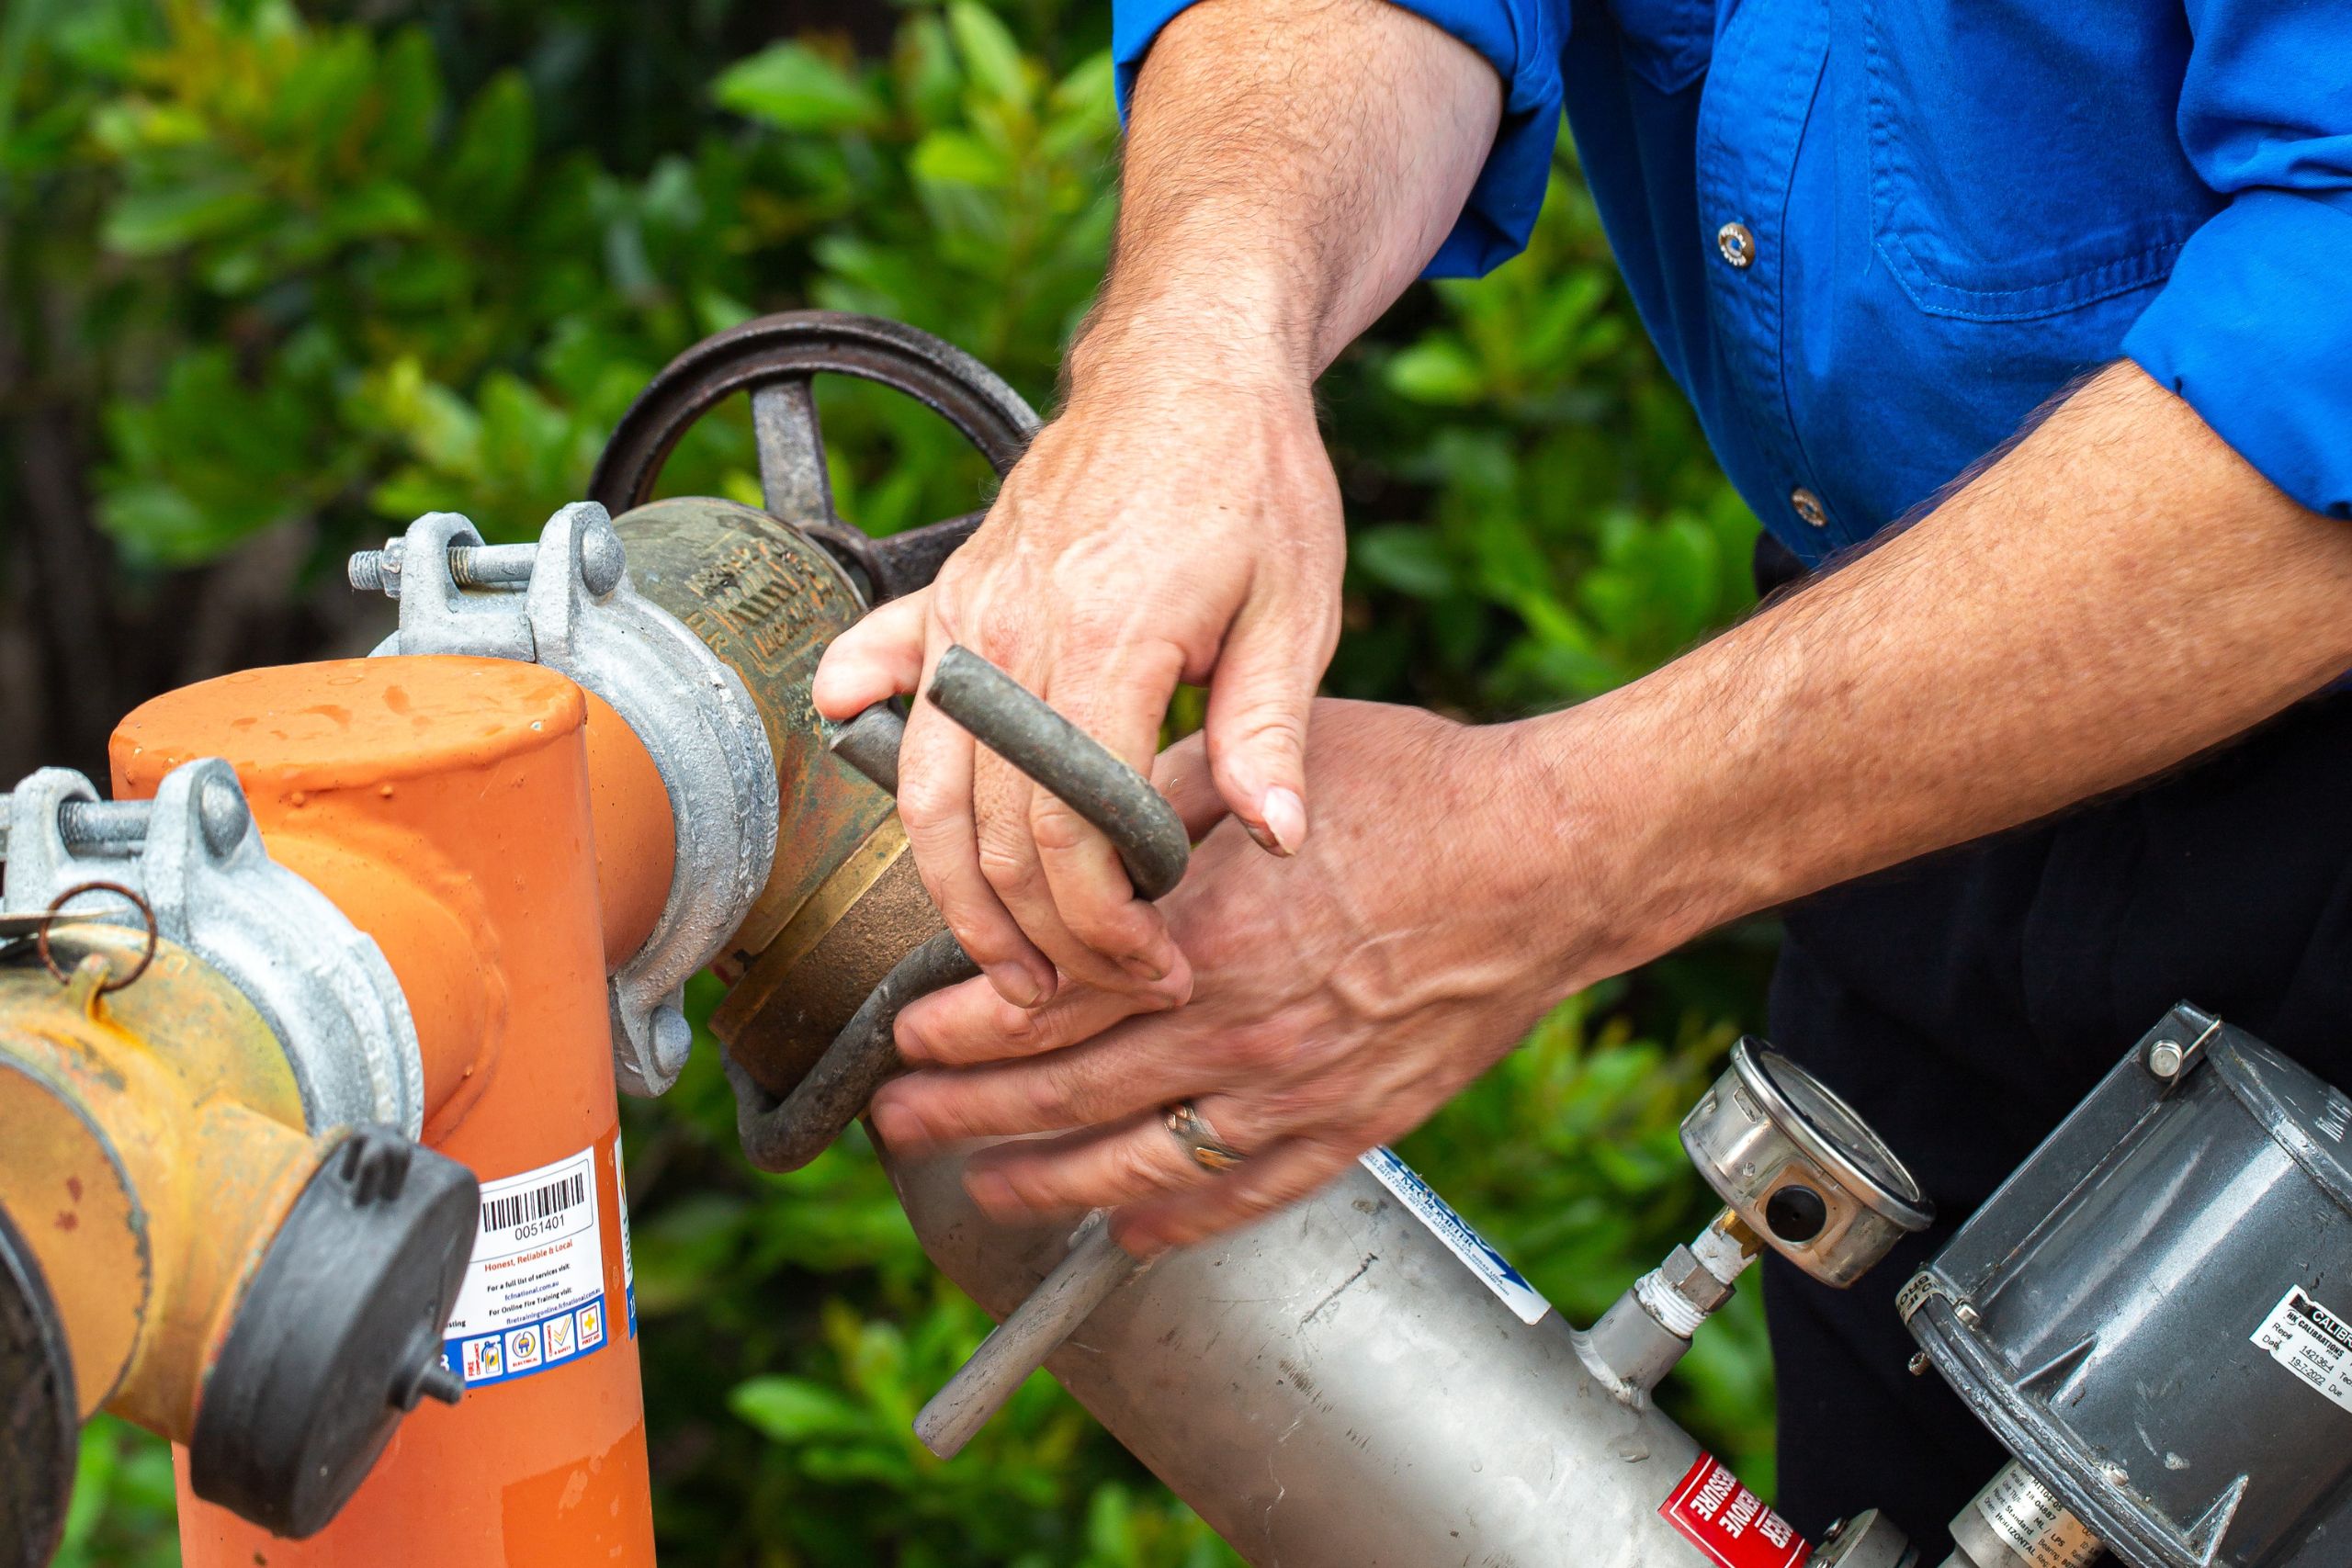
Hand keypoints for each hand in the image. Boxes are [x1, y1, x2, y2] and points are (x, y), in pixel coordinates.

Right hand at [812, 363, 1343, 1008]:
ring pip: (925, 787)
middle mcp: (1014, 635)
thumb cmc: (1252, 476)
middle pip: (993, 833)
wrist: (1188, 360)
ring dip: (954, 888)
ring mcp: (971, 613)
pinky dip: (865, 719)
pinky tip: (844, 737)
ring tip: (996, 960)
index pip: (1077, 833)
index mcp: (1109, 643)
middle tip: (1088, 991)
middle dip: (1040, 935)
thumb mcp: (1296, 606)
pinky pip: (891, 672)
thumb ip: (1272, 731)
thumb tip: (1276, 840)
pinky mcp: (953, 593)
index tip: (1155, 967)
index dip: (1108, 926)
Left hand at [865, 700, 1632, 1251]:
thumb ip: (1169, 800)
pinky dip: (1172, 1221)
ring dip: (1043, 1182)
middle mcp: (1240, 1024)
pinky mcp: (1353, 1127)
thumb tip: (1084, 817)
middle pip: (1066, 1092)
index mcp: (1208, 930)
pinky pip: (1243, 1196)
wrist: (1556, 860)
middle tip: (898, 1121)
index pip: (1046, 1001)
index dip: (961, 1027)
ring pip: (1138, 1162)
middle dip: (965, 1112)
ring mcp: (1297, 1089)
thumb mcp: (1275, 765)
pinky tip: (1121, 1229)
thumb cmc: (1426, 794)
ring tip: (981, 1186)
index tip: (907, 1034)